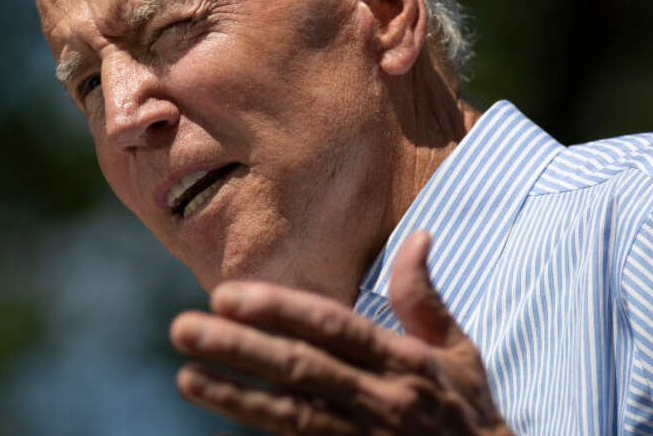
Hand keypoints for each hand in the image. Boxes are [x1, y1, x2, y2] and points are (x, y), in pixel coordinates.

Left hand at [169, 231, 511, 434]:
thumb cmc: (468, 415)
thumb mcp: (459, 355)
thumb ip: (424, 300)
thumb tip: (417, 236)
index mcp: (403, 362)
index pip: (333, 328)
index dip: (280, 311)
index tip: (227, 296)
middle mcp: (381, 400)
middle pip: (300, 369)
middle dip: (239, 348)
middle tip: (183, 329)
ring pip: (291, 414)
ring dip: (234, 397)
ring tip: (186, 377)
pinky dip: (260, 429)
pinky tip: (221, 416)